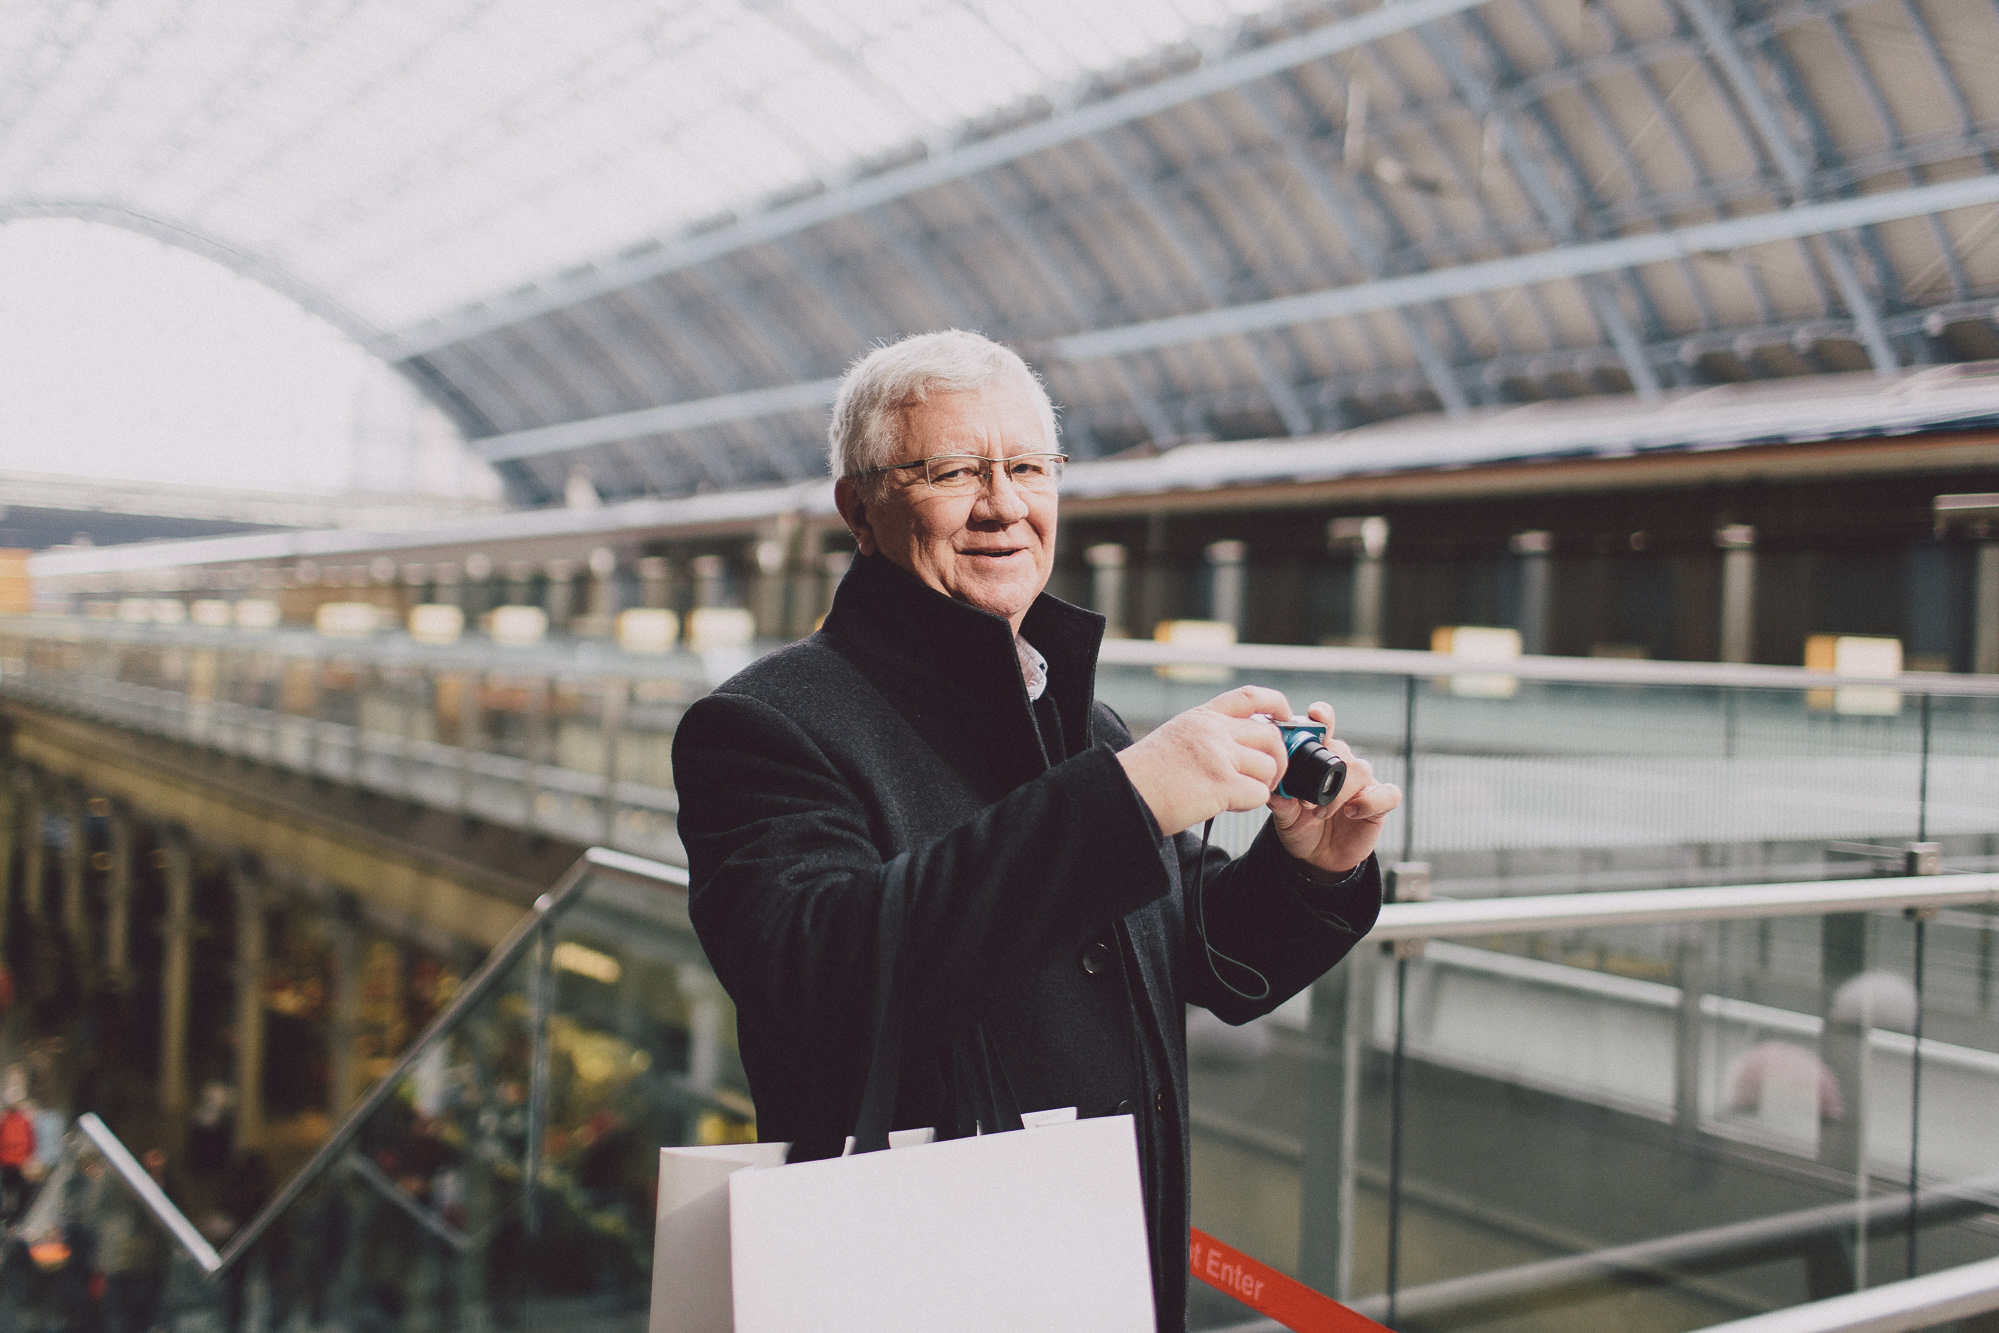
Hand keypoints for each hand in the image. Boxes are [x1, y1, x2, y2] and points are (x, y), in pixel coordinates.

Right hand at [1116, 686, 1294, 836]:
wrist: (1122, 794)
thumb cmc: (1144, 776)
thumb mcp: (1176, 738)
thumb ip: (1209, 736)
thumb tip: (1243, 749)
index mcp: (1201, 717)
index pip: (1250, 697)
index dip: (1276, 703)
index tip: (1286, 715)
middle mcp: (1212, 730)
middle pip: (1270, 735)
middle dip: (1279, 758)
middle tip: (1269, 776)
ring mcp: (1218, 755)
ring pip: (1269, 766)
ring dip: (1263, 784)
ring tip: (1241, 794)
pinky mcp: (1220, 784)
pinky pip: (1259, 793)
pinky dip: (1251, 803)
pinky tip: (1229, 804)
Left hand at [1268, 702, 1401, 874]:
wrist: (1317, 858)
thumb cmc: (1300, 828)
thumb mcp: (1284, 815)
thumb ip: (1281, 801)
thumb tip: (1273, 789)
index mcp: (1319, 760)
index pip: (1325, 729)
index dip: (1323, 718)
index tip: (1315, 715)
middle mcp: (1344, 766)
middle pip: (1343, 750)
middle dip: (1326, 770)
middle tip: (1307, 799)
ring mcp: (1364, 784)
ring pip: (1362, 769)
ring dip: (1340, 791)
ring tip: (1320, 812)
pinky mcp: (1380, 804)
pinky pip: (1388, 794)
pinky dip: (1371, 801)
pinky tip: (1352, 812)